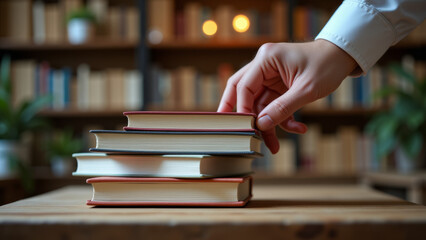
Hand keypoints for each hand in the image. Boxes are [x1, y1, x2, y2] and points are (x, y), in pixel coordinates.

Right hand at [218, 40, 356, 153]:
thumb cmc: (327, 65)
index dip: (243, 108)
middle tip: (232, 132)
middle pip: (241, 92)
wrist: (342, 57)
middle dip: (239, 114)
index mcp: (266, 58)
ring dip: (267, 124)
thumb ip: (282, 108)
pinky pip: (272, 106)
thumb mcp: (306, 89)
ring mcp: (270, 76)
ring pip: (258, 104)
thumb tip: (262, 125)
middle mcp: (264, 65)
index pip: (244, 86)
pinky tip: (298, 128)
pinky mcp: (277, 86)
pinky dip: (281, 119)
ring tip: (274, 145)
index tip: (247, 128)